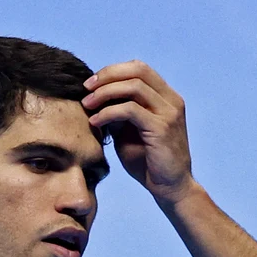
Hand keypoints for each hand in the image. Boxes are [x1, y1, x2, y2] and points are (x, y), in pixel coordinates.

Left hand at [83, 61, 197, 203]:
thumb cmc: (149, 161)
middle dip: (107, 76)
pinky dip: (109, 113)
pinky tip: (96, 122)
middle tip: (85, 88)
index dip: (113, 71)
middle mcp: (171, 100)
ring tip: (87, 105)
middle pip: (137, 70)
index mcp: (166, 97)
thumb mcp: (129, 131)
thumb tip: (94, 98)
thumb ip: (117, 112)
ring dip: (105, 93)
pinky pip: (130, 110)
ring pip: (133, 87)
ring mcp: (169, 113)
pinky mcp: (162, 128)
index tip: (91, 84)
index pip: (139, 68)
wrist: (170, 188)